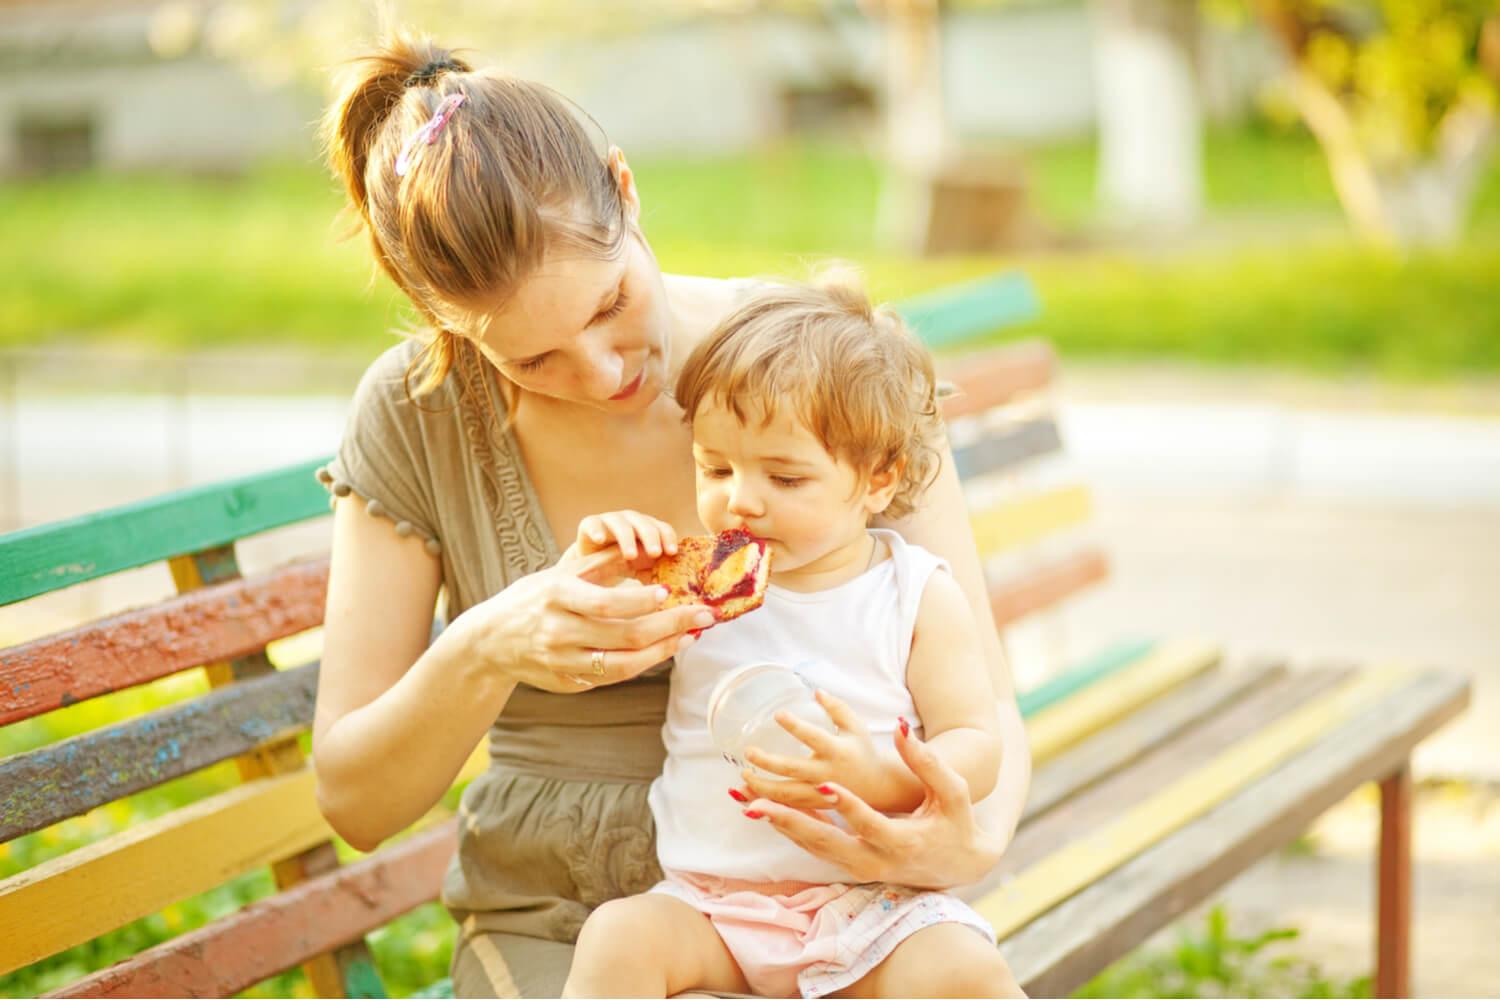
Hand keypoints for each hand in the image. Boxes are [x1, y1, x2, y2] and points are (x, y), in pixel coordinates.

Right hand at [447, 546, 712, 693]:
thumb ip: (601, 562)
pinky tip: (663, 650)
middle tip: (704, 617)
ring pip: (622, 664)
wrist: (489, 641)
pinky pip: (611, 677)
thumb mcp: (559, 572)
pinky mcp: (567, 682)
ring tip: (689, 637)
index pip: (605, 603)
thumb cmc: (532, 598)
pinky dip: (641, 664)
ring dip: (663, 651)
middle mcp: (558, 631)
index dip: (640, 601)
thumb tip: (645, 548)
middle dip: (670, 626)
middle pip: (623, 636)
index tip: (670, 592)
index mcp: (556, 596)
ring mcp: (562, 662)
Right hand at [571, 510, 678, 566]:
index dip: (668, 538)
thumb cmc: (621, 566)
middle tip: (655, 553)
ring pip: (621, 525)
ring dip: (627, 538)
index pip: (662, 529)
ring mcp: (610, 521)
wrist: (589, 564)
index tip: (672, 552)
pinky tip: (600, 540)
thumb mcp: (640, 571)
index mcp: (648, 531)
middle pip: (644, 524)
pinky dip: (597, 530)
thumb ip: (655, 575)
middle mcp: (631, 522)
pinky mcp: (590, 524)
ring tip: (631, 555)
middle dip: (651, 538)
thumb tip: (672, 592)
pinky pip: (593, 524)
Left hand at [738, 691, 914, 812]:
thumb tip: (816, 691)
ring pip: (786, 794)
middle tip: (749, 752)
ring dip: (761, 787)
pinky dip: (768, 802)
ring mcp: (820, 794)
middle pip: (792, 770)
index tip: (777, 715)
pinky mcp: (815, 806)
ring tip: (744, 775)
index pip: (813, 737)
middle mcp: (827, 774)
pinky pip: (787, 807)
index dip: (795, 726)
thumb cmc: (863, 751)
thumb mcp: (855, 726)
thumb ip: (837, 708)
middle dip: (767, 763)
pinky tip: (751, 795)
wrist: (879, 787)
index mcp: (838, 751)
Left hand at [739, 721, 1004, 889]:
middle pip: (827, 843)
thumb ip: (926, 762)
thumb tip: (902, 727)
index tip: (824, 783)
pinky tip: (769, 811)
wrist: (959, 862)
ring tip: (750, 804)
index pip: (870, 823)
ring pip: (815, 848)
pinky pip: (816, 848)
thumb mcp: (952, 792)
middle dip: (790, 822)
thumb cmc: (956, 823)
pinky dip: (791, 830)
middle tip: (757, 804)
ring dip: (781, 826)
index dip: (848, 805)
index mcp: (902, 841)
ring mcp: (862, 868)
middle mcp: (877, 860)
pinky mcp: (853, 867)